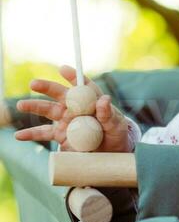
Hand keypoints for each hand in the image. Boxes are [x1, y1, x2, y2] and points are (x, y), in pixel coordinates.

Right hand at [14, 64, 133, 152]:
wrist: (111, 152)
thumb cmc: (116, 133)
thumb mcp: (116, 124)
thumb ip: (108, 113)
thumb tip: (105, 99)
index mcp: (90, 99)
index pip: (81, 84)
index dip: (72, 76)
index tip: (63, 69)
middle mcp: (75, 106)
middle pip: (59, 93)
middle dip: (46, 87)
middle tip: (34, 83)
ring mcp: (66, 120)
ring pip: (47, 110)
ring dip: (33, 107)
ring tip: (20, 105)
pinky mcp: (61, 134)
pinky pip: (44, 133)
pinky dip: (31, 134)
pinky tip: (19, 135)